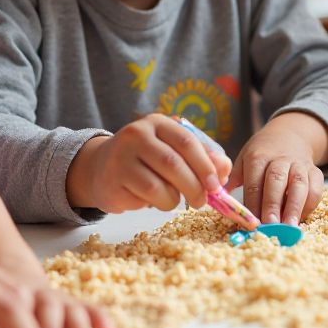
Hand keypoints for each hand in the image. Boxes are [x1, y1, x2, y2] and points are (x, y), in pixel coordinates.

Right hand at [67, 113, 230, 213]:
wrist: (102, 166)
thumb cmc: (147, 159)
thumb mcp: (174, 150)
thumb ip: (202, 157)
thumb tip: (225, 170)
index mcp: (157, 123)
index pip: (186, 142)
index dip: (205, 165)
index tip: (216, 185)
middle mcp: (136, 135)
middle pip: (173, 165)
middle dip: (194, 188)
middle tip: (201, 202)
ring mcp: (120, 158)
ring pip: (157, 188)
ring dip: (173, 200)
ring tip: (171, 199)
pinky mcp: (111, 182)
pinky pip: (142, 200)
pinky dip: (153, 205)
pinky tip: (149, 199)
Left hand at [226, 115, 326, 225]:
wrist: (289, 135)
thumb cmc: (261, 153)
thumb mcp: (243, 160)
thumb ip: (232, 179)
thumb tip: (214, 198)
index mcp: (257, 157)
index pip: (254, 182)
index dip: (253, 203)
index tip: (251, 222)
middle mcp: (279, 159)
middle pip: (276, 181)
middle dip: (273, 204)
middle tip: (270, 225)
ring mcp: (299, 164)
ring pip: (298, 184)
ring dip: (294, 207)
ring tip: (289, 227)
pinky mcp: (315, 171)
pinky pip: (316, 188)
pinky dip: (309, 205)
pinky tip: (301, 219)